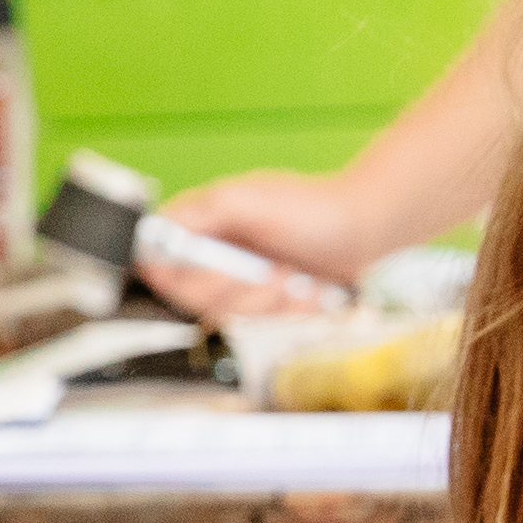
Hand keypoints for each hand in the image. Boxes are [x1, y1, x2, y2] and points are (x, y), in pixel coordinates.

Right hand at [154, 171, 378, 312]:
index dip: (176, 275)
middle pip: (189, 295)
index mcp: (202, 221)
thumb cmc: (317, 209)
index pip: (155, 257)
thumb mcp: (249, 200)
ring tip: (291, 279)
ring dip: (265, 303)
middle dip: (235, 291)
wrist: (366, 230)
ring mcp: (239, 275)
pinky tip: (303, 292)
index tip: (210, 275)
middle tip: (267, 273)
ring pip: (225, 313)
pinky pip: (257, 321)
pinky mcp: (262, 297)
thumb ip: (201, 212)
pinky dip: (285, 311)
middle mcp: (215, 249)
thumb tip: (160, 230)